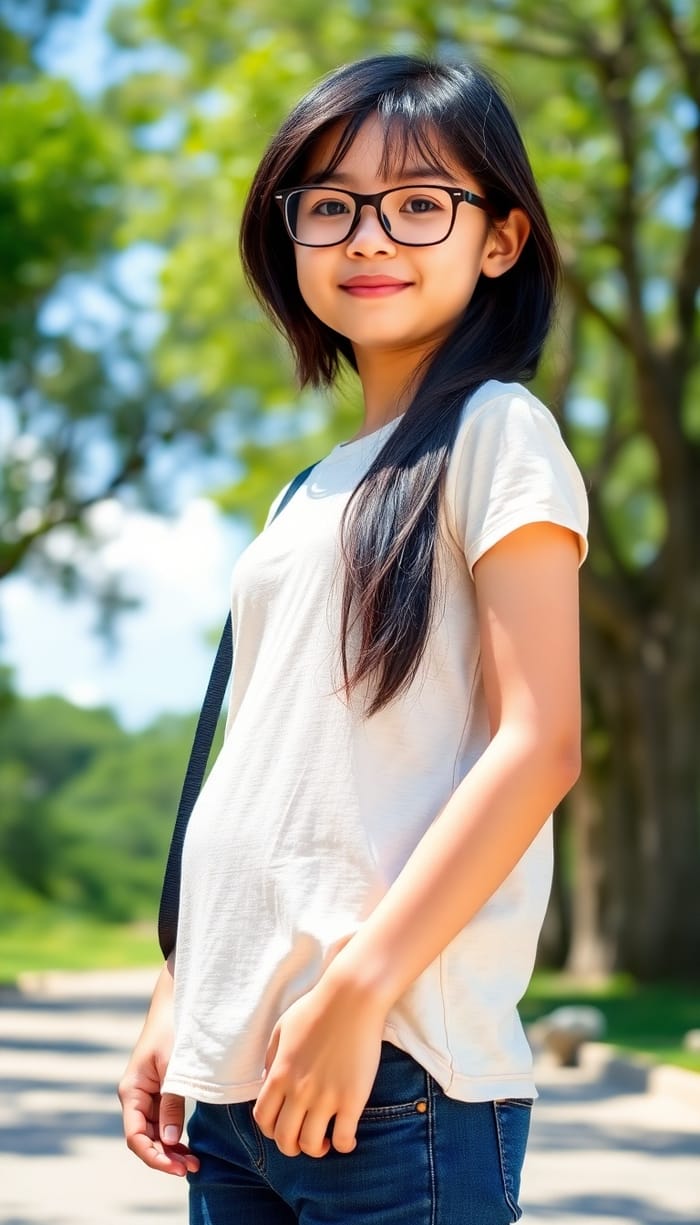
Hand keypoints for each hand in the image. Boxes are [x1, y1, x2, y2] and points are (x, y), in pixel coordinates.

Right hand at [119, 1044, 198, 1176]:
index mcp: (131, 1091)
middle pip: (145, 1139)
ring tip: (195, 1164)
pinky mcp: (159, 1092)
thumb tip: (170, 1140)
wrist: (175, 1005)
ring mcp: (146, 1096)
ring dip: (171, 1150)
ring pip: (155, 1134)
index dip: (154, 1156)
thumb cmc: (172, 1031)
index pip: (136, 1136)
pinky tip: (188, 1148)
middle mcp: (135, 1097)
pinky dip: (174, 1137)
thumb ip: (171, 1103)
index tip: (177, 1168)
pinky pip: (163, 1122)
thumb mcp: (174, 1067)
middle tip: (193, 1169)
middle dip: (166, 1157)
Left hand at [252, 969, 385, 1158]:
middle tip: (304, 1139)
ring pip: (312, 1145)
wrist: (352, 997)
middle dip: (292, 1147)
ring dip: (317, 1149)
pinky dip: (344, 1145)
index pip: (263, 1119)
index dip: (271, 1130)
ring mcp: (325, 1096)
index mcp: (278, 1074)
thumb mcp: (282, 1029)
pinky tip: (347, 1137)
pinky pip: (344, 1138)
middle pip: (285, 1139)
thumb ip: (271, 1058)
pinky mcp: (352, 1098)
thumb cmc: (317, 1008)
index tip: (284, 1126)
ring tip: (326, 1140)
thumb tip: (266, 1083)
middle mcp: (298, 1090)